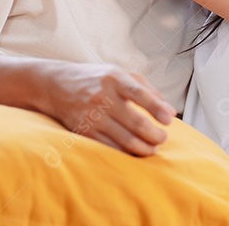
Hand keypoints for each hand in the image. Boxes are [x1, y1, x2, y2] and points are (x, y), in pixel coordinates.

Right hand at [40, 61, 176, 155]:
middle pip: (135, 122)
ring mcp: (92, 116)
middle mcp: (103, 97)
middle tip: (163, 138)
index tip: (170, 120)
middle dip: (154, 135)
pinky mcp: (84, 131)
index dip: (157, 108)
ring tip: (153, 148)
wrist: (58, 85)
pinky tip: (135, 152)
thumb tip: (171, 111)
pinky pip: (109, 147)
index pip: (139, 94)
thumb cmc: (98, 79)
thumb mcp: (122, 74)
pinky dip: (126, 153)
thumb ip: (148, 89)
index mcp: (115, 79)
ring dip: (143, 147)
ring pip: (124, 139)